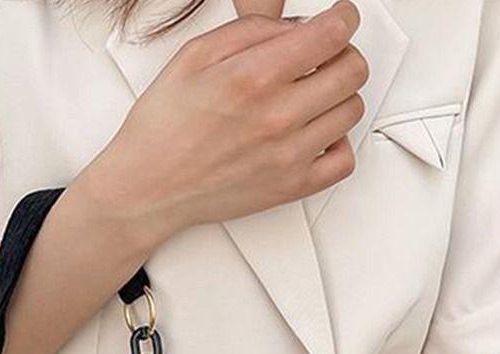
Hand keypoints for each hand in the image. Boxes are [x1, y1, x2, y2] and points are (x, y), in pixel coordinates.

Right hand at [80, 0, 367, 245]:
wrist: (146, 189)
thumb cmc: (162, 129)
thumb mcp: (193, 56)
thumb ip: (251, 30)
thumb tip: (298, 27)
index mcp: (252, 77)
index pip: (334, 33)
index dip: (342, 18)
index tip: (338, 20)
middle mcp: (276, 117)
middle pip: (353, 69)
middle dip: (341, 55)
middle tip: (321, 60)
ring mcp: (288, 156)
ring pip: (352, 111)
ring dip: (336, 98)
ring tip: (307, 100)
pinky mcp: (290, 187)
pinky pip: (344, 160)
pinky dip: (338, 143)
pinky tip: (314, 135)